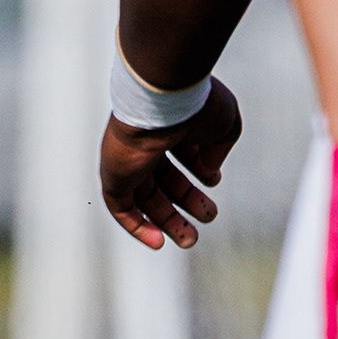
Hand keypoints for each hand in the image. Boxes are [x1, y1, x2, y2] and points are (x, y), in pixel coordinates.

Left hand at [101, 80, 243, 249]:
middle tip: (206, 218)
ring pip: (145, 196)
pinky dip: (136, 225)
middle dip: (186, 200)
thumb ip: (219, 150)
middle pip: (164, 178)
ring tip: (190, 240)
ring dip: (167, 220)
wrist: (163, 97)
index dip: (200, 169)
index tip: (213, 180)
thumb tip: (210, 171)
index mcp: (170, 122)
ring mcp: (128, 156)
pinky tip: (158, 241)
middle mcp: (147, 138)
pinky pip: (120, 206)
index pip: (182, 151)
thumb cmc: (195, 105)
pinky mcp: (114, 173)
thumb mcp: (224, 126)